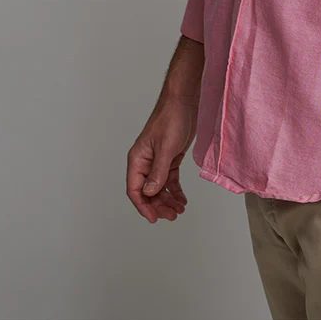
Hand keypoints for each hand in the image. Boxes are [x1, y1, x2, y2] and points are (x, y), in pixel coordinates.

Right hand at [126, 96, 196, 222]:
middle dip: (159, 205)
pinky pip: (169, 179)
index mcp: (138, 159)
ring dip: (168, 200)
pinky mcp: (170, 158)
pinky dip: (175, 190)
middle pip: (148, 192)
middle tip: (172, 216)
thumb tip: (150, 193)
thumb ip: (158, 172)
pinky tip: (182, 199)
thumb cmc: (171, 118)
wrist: (185, 101)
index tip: (154, 218)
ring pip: (159, 187)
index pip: (135, 190)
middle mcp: (145, 162)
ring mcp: (157, 160)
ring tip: (180, 210)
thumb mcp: (166, 147)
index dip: (143, 206)